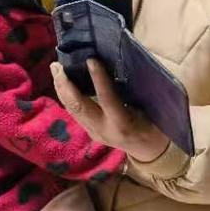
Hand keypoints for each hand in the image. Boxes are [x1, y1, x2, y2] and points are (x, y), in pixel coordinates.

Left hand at [51, 58, 169, 162]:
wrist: (149, 151)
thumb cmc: (154, 126)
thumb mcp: (150, 109)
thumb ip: (136, 90)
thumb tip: (124, 61)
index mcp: (122, 124)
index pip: (107, 98)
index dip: (98, 78)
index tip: (90, 59)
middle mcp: (103, 130)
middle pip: (78, 107)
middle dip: (65, 85)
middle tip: (57, 65)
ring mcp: (94, 132)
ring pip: (72, 109)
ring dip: (61, 88)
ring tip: (55, 69)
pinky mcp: (89, 131)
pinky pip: (74, 111)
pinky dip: (67, 95)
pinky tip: (63, 82)